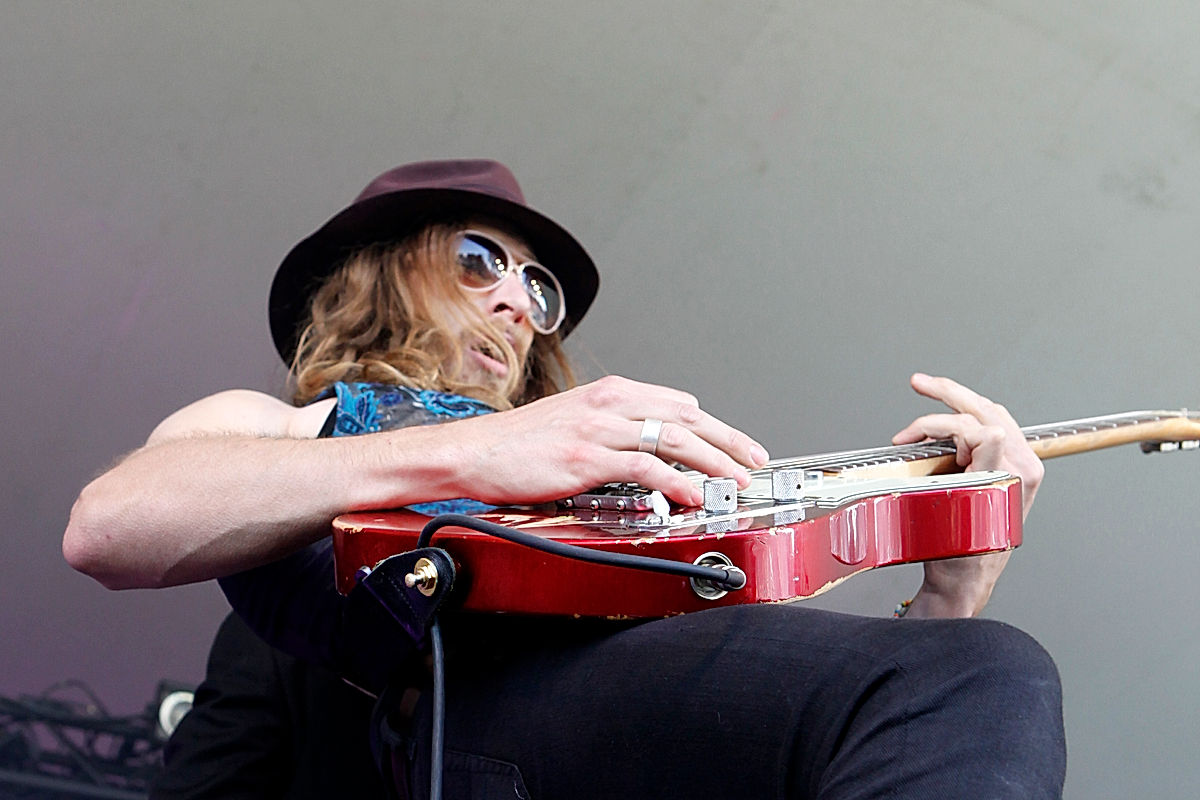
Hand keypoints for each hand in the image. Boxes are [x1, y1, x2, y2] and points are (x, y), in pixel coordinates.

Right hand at [457, 375, 769, 507]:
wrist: (472, 452)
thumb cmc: (517, 444)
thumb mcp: (573, 422)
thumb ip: (614, 430)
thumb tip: (651, 449)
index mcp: (609, 393)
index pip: (678, 402)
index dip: (716, 425)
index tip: (737, 444)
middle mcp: (609, 404)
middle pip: (687, 416)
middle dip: (728, 441)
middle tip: (754, 461)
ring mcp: (599, 429)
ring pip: (674, 438)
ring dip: (712, 462)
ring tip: (735, 481)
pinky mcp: (586, 457)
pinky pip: (644, 467)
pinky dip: (675, 482)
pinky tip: (692, 495)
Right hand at [890, 373, 1043, 616]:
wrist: (963, 581)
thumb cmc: (959, 556)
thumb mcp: (963, 511)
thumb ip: (982, 466)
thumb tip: (983, 431)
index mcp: (1016, 475)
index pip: (980, 426)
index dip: (941, 425)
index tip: (911, 437)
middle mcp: (1023, 467)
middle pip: (987, 411)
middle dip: (949, 393)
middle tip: (920, 383)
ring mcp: (1017, 467)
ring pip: (989, 414)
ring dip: (957, 400)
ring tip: (928, 391)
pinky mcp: (1008, 469)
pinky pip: (990, 429)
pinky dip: (965, 417)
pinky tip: (945, 416)